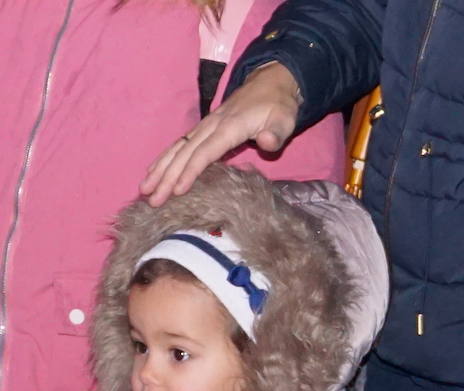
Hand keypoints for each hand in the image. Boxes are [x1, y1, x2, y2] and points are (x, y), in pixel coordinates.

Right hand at [141, 62, 300, 205]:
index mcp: (229, 127)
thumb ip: (276, 133)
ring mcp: (205, 126)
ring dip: (159, 169)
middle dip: (166, 177)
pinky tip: (154, 171)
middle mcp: (211, 126)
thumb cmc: (278, 106)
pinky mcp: (204, 129)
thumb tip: (267, 142)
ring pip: (177, 149)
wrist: (271, 84)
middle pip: (185, 153)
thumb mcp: (284, 119)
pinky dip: (165, 159)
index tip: (177, 191)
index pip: (205, 152)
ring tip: (144, 188)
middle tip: (152, 199)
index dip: (190, 172)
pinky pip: (180, 144)